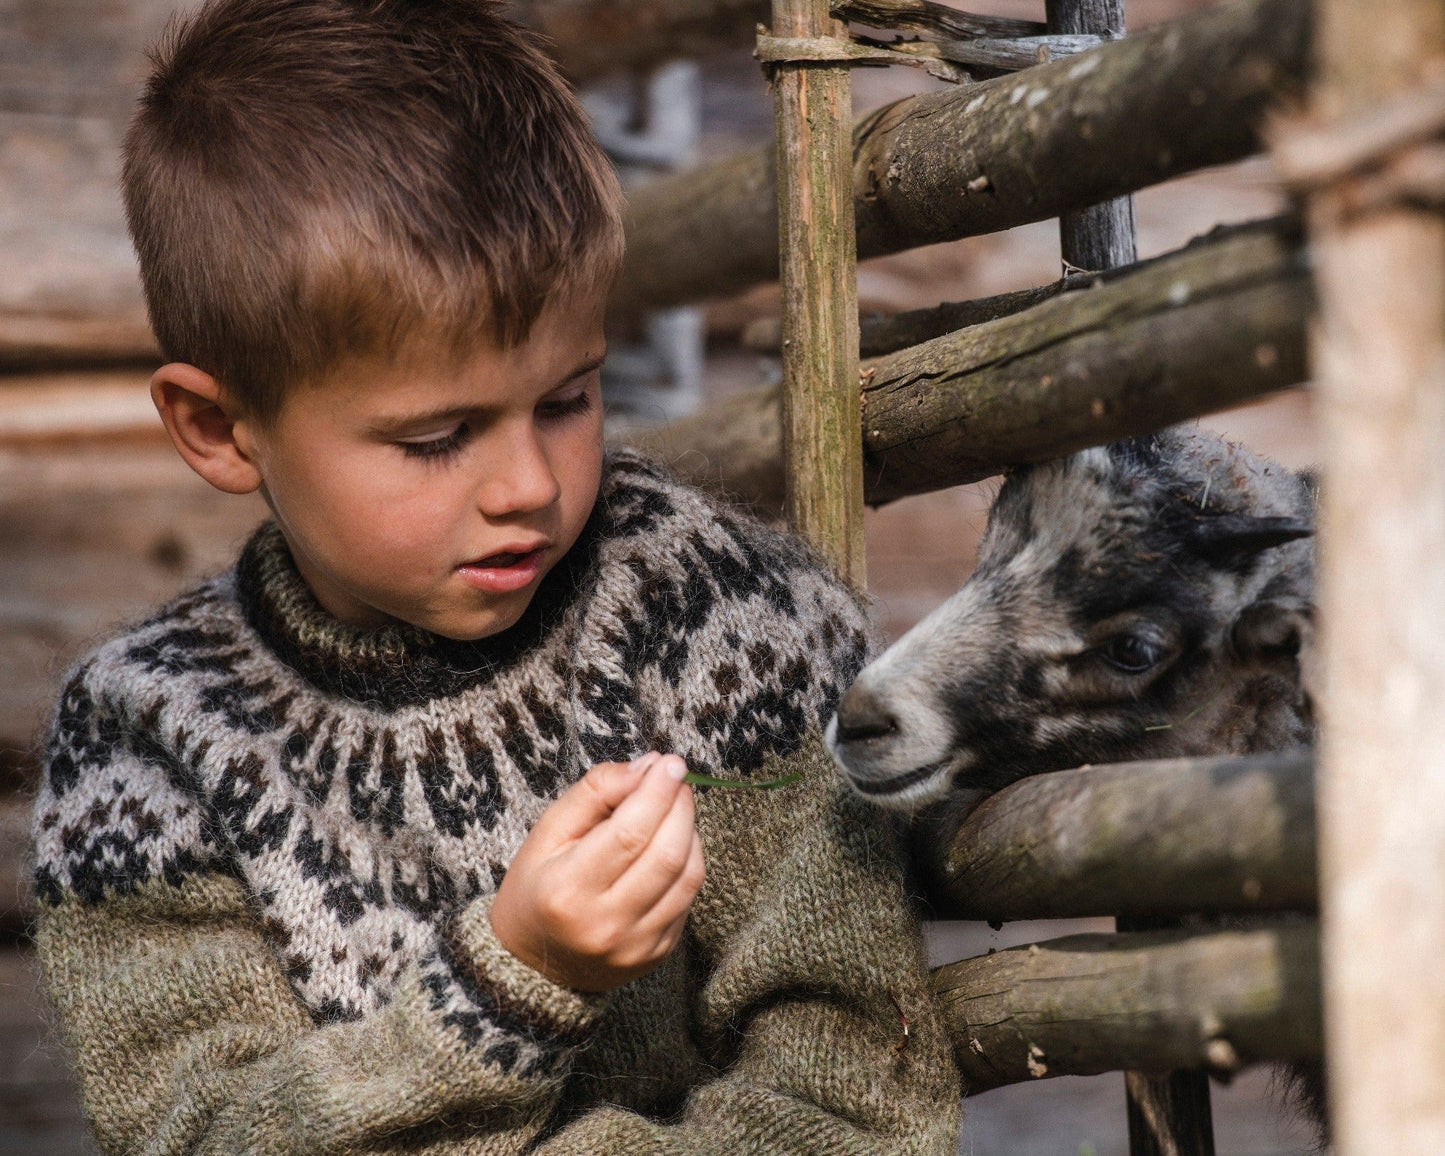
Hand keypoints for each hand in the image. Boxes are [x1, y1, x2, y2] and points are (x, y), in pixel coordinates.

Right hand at [489, 752, 705, 991]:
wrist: (534, 962)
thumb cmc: (537, 887)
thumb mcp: (548, 831)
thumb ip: (595, 791)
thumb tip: (648, 766)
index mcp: (568, 891)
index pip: (629, 833)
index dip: (657, 792)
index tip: (670, 763)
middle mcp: (605, 925)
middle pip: (667, 854)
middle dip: (680, 806)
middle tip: (676, 777)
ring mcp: (636, 946)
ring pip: (688, 876)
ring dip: (690, 831)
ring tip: (675, 807)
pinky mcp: (658, 953)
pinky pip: (689, 898)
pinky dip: (689, 861)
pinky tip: (672, 843)